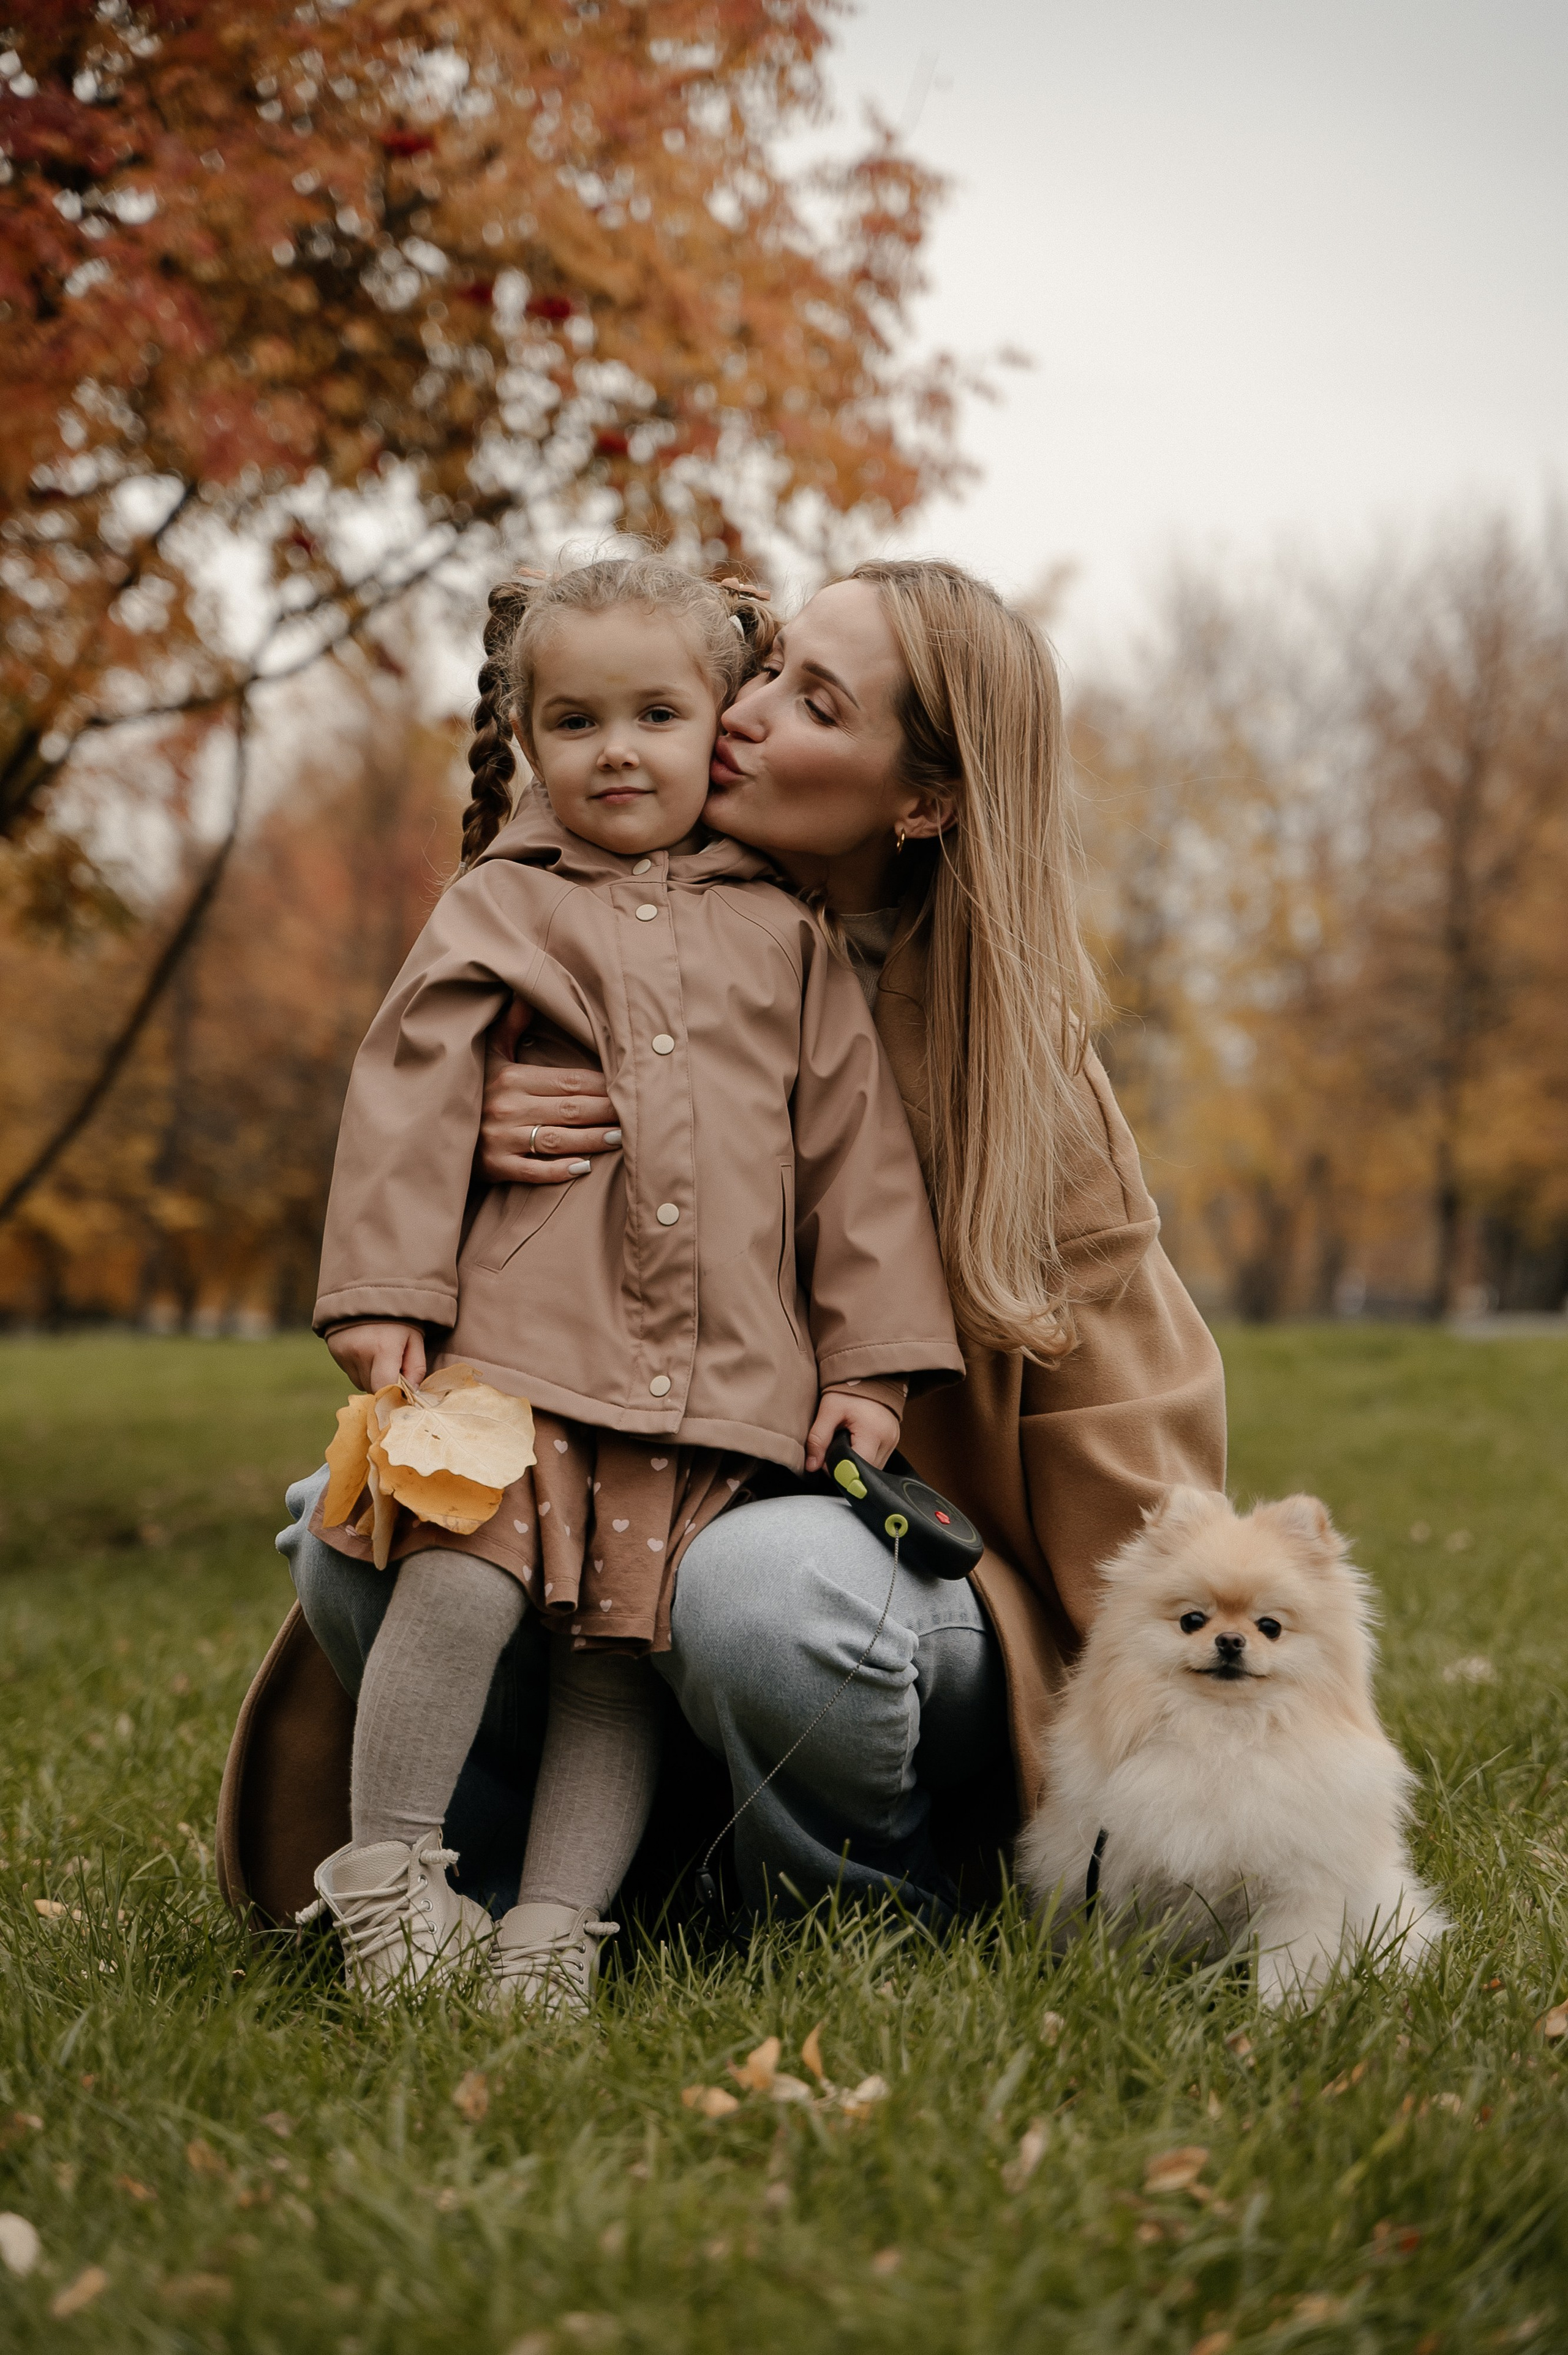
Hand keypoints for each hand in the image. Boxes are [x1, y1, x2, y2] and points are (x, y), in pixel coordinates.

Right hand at [328, 1321, 426, 1394]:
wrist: (371, 1289)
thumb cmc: (401, 1316)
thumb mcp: (415, 1339)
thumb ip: (416, 1368)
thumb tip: (411, 1393)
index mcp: (383, 1349)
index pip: (383, 1389)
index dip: (393, 1396)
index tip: (402, 1393)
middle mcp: (360, 1352)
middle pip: (372, 1388)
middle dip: (385, 1385)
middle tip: (395, 1368)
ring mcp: (344, 1352)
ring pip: (360, 1382)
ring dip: (372, 1378)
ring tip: (380, 1356)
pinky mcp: (335, 1350)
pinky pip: (350, 1371)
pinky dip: (360, 1368)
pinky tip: (367, 1351)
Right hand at [479, 1002, 619, 1186]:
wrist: (431, 1130)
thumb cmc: (472, 1090)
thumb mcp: (486, 1054)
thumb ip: (510, 1026)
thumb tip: (525, 993)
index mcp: (510, 1078)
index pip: (567, 1081)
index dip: (600, 1085)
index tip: (626, 1085)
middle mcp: (507, 1107)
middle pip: (570, 1110)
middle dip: (606, 1111)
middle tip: (636, 1113)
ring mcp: (500, 1140)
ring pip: (557, 1140)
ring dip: (593, 1140)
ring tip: (621, 1138)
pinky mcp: (495, 1168)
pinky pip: (534, 1171)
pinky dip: (560, 1171)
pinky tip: (585, 1167)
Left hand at [804, 1390, 900, 1475]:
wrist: (869, 1375)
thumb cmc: (849, 1389)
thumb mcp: (829, 1410)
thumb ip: (818, 1439)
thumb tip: (811, 1466)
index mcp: (873, 1433)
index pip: (857, 1468)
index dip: (839, 1470)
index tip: (826, 1460)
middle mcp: (888, 1440)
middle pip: (866, 1471)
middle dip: (847, 1468)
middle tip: (832, 1452)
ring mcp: (893, 1441)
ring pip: (873, 1468)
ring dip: (857, 1464)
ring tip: (843, 1446)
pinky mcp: (893, 1440)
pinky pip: (879, 1459)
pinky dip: (865, 1458)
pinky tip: (854, 1445)